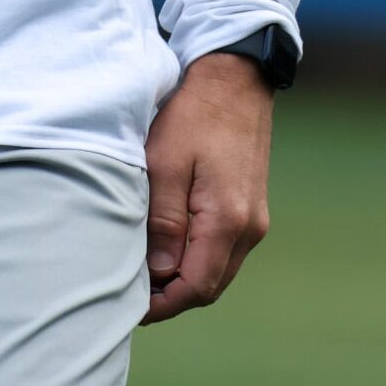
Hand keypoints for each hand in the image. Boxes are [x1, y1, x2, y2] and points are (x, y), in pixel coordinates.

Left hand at [141, 49, 273, 322]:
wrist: (234, 79)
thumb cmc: (193, 115)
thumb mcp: (165, 163)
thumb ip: (163, 221)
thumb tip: (157, 273)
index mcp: (228, 221)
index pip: (196, 287)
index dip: (163, 304)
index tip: (131, 307)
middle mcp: (249, 228)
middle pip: (209, 286)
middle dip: (171, 297)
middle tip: (131, 293)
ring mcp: (254, 219)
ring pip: (217, 270)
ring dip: (184, 278)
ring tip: (144, 272)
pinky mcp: (251, 208)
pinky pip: (224, 250)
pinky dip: (197, 258)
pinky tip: (168, 246)